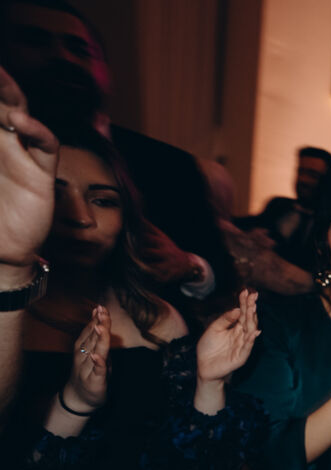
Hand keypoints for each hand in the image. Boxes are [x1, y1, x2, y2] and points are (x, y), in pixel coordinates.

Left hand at [0, 65, 57, 271]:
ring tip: (0, 77)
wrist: (0, 252)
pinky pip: (47, 145)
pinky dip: (38, 130)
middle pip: (0, 104)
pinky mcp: (41, 174)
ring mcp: (22, 156)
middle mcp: (1, 144)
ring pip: (21, 116)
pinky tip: (22, 121)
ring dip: (11, 96)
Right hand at [63, 306, 110, 411]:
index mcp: (84, 349)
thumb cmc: (89, 374)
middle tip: (101, 310)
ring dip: (97, 339)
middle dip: (98, 324)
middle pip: (92, 338)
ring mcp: (88, 368)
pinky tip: (97, 356)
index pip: (91, 331)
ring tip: (99, 326)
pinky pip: (97, 371)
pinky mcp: (94, 381)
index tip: (100, 307)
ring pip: (94, 351)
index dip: (96, 319)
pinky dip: (97, 363)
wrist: (79, 399)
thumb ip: (97, 339)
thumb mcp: (94, 354)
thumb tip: (99, 321)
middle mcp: (84, 356)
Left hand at [196, 289, 260, 383]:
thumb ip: (225, 319)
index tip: (245, 291)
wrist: (203, 367)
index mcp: (236, 328)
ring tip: (253, 309)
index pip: (243, 313)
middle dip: (251, 308)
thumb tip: (237, 309)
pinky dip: (251, 340)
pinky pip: (247, 348)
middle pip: (249, 320)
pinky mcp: (240, 357)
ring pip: (250, 332)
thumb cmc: (209, 348)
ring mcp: (242, 346)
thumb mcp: (214, 329)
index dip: (244, 303)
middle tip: (253, 296)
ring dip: (252, 320)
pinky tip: (254, 332)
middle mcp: (241, 336)